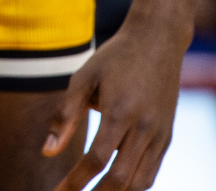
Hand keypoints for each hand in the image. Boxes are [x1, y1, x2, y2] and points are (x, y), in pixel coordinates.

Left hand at [44, 23, 184, 190]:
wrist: (158, 40)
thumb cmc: (114, 58)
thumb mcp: (83, 78)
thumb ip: (64, 116)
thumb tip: (47, 152)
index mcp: (120, 112)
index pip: (96, 160)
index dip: (75, 181)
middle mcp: (144, 128)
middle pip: (120, 178)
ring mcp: (160, 134)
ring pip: (140, 181)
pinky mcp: (167, 136)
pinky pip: (152, 171)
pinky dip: (133, 185)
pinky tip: (113, 187)